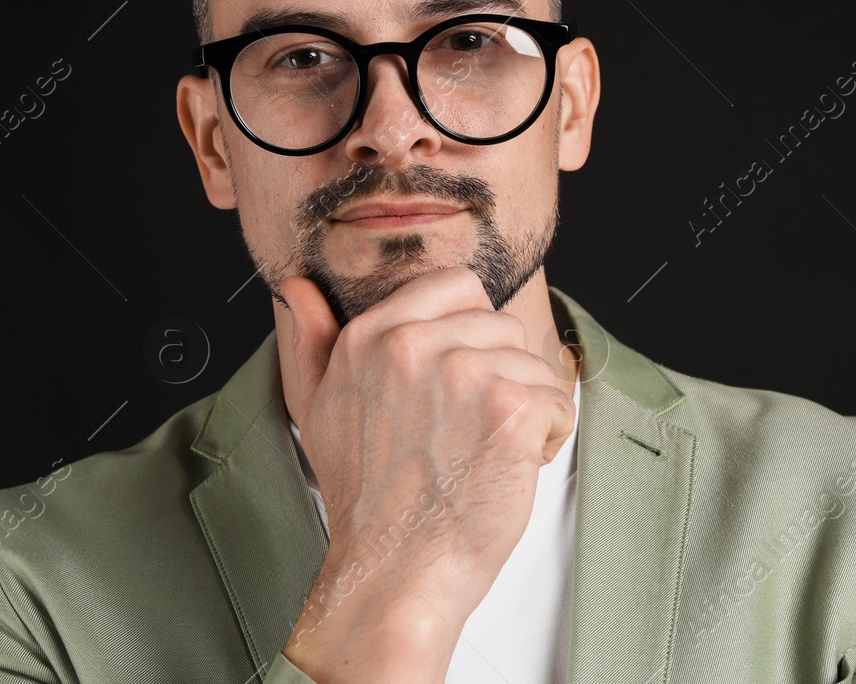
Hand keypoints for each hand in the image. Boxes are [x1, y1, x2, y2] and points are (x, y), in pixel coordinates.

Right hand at [277, 266, 575, 682]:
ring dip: (525, 409)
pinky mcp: (508, 409)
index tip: (461, 382)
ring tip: (484, 453)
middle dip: (500, 375)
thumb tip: (297, 287)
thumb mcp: (320, 409)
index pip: (456, 285)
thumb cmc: (364, 500)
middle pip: (502, 325)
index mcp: (369, 336)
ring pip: (534, 363)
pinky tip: (509, 468)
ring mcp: (463, 373)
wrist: (392, 571)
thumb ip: (312, 341)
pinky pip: (558, 400)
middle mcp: (412, 345)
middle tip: (467, 432)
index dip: (472, 332)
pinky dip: (548, 438)